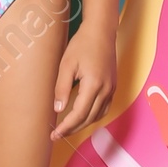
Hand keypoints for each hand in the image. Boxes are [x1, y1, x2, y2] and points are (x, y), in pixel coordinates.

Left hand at [51, 25, 116, 140]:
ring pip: (97, 116)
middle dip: (72, 129)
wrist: (101, 31)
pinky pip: (104, 108)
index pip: (78, 114)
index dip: (66, 127)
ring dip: (83, 125)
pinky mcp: (113, 86)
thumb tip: (58, 109)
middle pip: (88, 119)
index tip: (54, 134)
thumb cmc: (82, 44)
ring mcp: (111, 89)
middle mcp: (106, 90)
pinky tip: (83, 116)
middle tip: (57, 135)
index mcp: (94, 85)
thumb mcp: (66, 64)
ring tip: (68, 128)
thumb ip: (62, 88)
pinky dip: (93, 116)